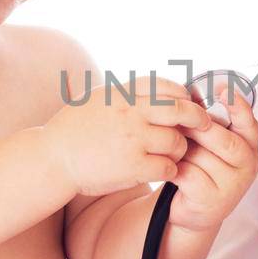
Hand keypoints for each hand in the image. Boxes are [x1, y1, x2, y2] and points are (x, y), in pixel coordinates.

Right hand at [43, 74, 213, 195]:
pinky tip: (162, 170)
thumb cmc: (77, 128)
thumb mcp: (101, 97)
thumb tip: (161, 88)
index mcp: (125, 93)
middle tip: (204, 127)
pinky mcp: (134, 166)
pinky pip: (168, 167)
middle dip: (199, 120)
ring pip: (178, 142)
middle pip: (182, 111)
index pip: (171, 88)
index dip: (186, 98)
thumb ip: (130, 92)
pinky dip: (170, 170)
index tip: (190, 106)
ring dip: (180, 150)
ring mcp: (134, 139)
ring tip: (172, 154)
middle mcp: (132, 112)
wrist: (53, 158)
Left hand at [166, 83, 257, 234]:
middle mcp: (248, 165)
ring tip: (171, 148)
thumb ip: (206, 122)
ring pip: (203, 157)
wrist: (195, 210)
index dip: (237, 105)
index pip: (249, 123)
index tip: (222, 88)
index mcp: (249, 145)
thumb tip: (190, 91)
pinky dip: (175, 168)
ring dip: (182, 150)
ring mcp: (233, 185)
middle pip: (223, 139)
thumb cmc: (201, 168)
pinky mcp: (213, 201)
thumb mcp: (209, 143)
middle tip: (178, 120)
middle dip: (198, 129)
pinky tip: (169, 167)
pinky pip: (190, 175)